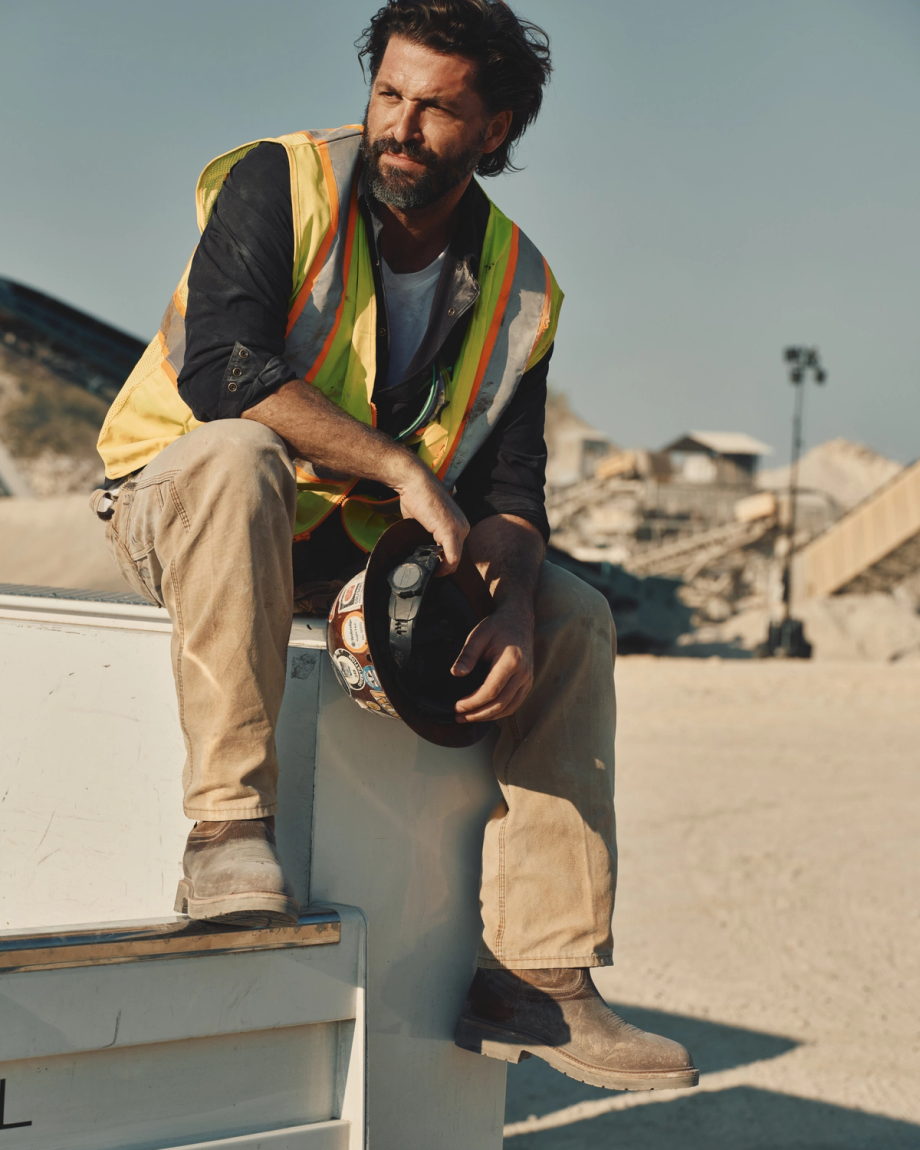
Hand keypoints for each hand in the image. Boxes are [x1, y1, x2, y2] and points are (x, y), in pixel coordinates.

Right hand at [395, 464, 469, 574]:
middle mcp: (463, 527)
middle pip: (457, 556)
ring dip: (443, 568)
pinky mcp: (449, 531)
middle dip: (444, 566)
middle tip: (430, 571)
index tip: (432, 565)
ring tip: (431, 571)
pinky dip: (444, 567)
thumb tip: (421, 546)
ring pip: (455, 559)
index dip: (445, 561)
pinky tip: (435, 570)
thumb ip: (428, 533)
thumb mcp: (425, 519)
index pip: (457, 550)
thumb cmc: (417, 496)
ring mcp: (458, 529)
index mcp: (459, 523)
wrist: (414, 481)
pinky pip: (452, 557)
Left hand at [452, 601, 534, 721]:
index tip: (457, 707)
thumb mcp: (478, 635)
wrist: (519, 620)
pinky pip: (514, 704)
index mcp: (511, 661)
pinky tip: (484, 713)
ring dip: (488, 717)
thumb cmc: (498, 626)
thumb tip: (456, 673)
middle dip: (478, 714)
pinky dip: (499, 712)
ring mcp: (527, 679)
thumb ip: (467, 655)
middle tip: (459, 716)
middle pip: (500, 704)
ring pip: (509, 708)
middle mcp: (523, 673)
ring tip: (468, 717)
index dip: (473, 703)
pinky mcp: (527, 683)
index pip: (491, 691)